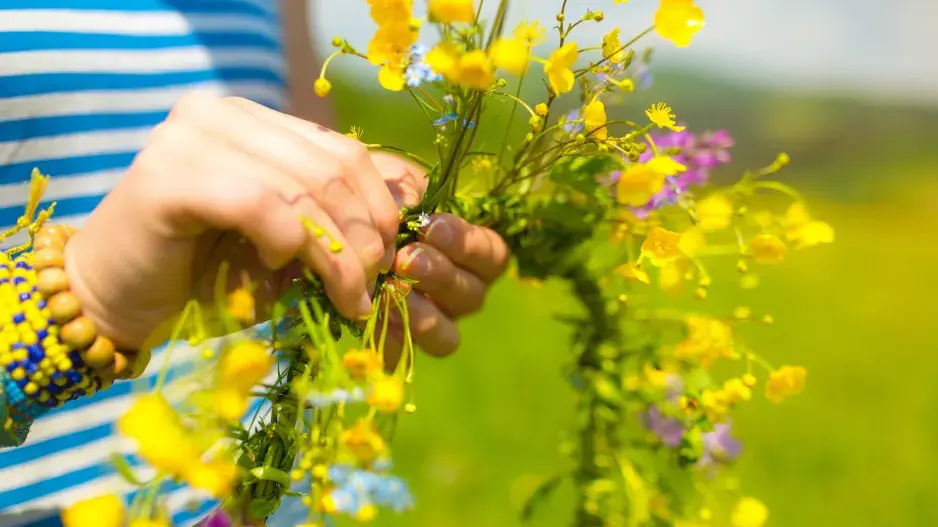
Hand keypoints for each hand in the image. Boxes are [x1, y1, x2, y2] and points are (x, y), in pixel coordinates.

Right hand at [65, 93, 399, 354]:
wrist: (114, 300)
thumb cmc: (204, 273)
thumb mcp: (285, 239)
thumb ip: (333, 215)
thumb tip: (410, 203)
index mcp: (251, 120)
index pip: (342, 150)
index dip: (380, 204)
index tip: (391, 256)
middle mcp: (220, 114)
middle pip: (330, 168)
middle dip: (366, 236)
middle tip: (372, 284)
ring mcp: (189, 139)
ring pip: (302, 190)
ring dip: (338, 255)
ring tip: (347, 297)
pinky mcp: (168, 178)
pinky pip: (260, 206)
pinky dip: (288, 244)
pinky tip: (282, 269)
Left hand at [371, 153, 509, 359]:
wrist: (322, 220)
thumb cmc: (367, 195)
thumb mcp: (387, 180)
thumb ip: (404, 188)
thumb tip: (411, 205)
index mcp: (468, 253)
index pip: (491, 256)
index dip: (466, 244)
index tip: (429, 227)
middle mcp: (456, 292)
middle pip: (471, 297)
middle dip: (439, 276)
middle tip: (405, 259)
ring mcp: (429, 322)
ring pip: (446, 335)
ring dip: (421, 313)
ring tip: (389, 291)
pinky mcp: (394, 345)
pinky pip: (402, 355)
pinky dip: (388, 338)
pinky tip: (369, 316)